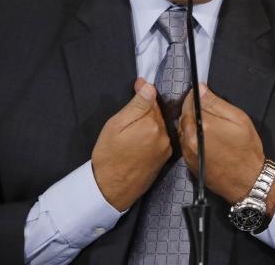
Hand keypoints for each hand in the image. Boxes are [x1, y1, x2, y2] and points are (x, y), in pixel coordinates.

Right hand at [91, 78, 171, 211]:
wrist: (111, 189)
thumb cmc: (108, 156)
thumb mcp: (115, 126)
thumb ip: (136, 106)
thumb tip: (149, 87)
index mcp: (152, 125)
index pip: (152, 99)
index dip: (143, 92)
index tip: (138, 86)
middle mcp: (164, 135)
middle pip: (158, 113)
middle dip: (146, 109)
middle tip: (130, 115)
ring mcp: (166, 148)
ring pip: (160, 126)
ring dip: (149, 123)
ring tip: (133, 131)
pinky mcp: (165, 158)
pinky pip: (161, 138)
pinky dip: (152, 135)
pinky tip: (139, 141)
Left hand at [180, 84, 274, 213]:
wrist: (246, 181)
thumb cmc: (246, 150)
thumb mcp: (239, 119)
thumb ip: (217, 103)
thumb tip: (201, 90)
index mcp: (204, 125)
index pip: (190, 101)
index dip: (195, 95)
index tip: (200, 93)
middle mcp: (191, 138)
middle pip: (183, 115)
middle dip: (191, 108)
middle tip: (205, 108)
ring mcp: (188, 151)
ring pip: (182, 128)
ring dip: (190, 122)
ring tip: (206, 124)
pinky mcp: (188, 162)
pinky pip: (184, 142)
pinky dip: (190, 136)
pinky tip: (204, 138)